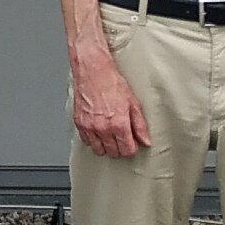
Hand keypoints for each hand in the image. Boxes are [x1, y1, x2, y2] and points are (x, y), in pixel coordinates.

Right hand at [69, 44, 151, 158]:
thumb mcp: (133, 103)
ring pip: (98, 151)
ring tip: (110, 137)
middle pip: (113, 153)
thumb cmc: (112, 83)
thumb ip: (140, 125)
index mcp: (119, 124)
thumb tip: (145, 140)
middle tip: (122, 138)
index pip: (127, 151)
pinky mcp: (79, 123)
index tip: (132, 143)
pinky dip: (93, 140)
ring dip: (106, 147)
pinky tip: (98, 131)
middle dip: (120, 148)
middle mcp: (103, 128)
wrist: (93, 71)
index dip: (132, 148)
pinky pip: (86, 141)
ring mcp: (89, 127)